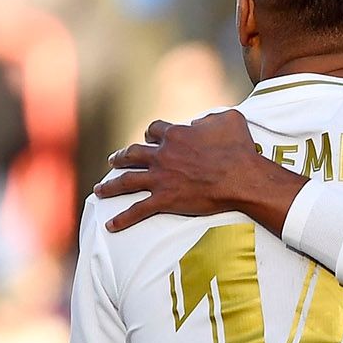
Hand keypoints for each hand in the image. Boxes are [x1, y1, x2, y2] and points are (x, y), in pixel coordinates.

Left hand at [94, 110, 306, 233]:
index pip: (154, 130)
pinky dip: (123, 218)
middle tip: (114, 161)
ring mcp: (160, 178)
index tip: (151, 138)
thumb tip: (201, 121)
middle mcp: (162, 155)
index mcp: (175, 135)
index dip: (151, 134)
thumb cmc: (239, 150)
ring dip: (111, 185)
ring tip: (101, 189)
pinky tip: (111, 225)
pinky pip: (138, 210)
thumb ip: (211, 117)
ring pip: (127, 180)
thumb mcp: (230, 119)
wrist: (242, 178)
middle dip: (121, 157)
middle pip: (132, 154)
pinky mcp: (165, 200)